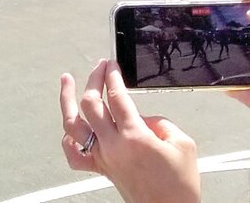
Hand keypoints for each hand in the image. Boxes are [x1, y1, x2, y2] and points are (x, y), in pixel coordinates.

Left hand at [58, 60, 199, 202]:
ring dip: (66, 100)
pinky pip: (75, 155)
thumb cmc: (179, 186)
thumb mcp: (183, 144)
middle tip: (99, 66)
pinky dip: (68, 140)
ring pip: (73, 125)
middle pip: (91, 103)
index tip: (112, 64)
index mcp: (134, 136)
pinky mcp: (101, 170)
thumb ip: (162, 123)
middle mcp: (113, 146)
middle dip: (93, 79)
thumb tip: (143, 118)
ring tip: (66, 81)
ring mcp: (103, 158)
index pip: (116, 95)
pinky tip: (70, 128)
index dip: (112, 75)